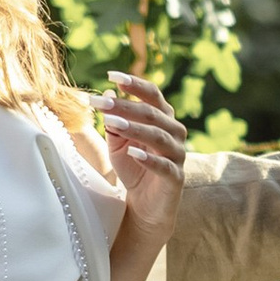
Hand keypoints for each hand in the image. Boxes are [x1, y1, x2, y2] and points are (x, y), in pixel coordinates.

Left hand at [100, 72, 187, 242]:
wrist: (146, 205)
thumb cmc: (133, 168)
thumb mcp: (118, 143)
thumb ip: (114, 121)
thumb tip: (107, 93)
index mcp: (163, 118)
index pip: (152, 95)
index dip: (134, 84)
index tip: (111, 75)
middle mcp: (175, 132)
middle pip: (152, 113)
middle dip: (125, 106)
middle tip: (101, 102)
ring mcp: (178, 155)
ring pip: (158, 136)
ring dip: (134, 128)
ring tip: (112, 123)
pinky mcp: (176, 178)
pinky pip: (164, 165)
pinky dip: (149, 158)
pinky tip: (133, 152)